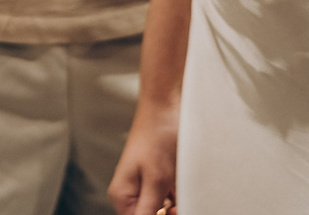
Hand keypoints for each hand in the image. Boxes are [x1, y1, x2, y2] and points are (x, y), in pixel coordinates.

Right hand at [108, 99, 177, 214]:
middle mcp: (132, 192)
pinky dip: (181, 195)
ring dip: (177, 205)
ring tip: (181, 185)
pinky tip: (184, 183)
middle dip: (169, 213)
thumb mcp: (157, 180)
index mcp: (123, 195)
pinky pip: (171, 197)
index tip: (172, 210)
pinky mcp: (160, 177)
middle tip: (182, 201)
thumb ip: (149, 211)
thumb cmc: (158, 134)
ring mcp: (146, 184)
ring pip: (164, 210)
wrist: (167, 104)